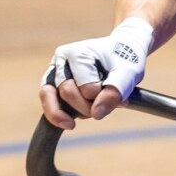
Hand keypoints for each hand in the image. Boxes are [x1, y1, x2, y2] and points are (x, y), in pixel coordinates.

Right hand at [39, 17, 153, 128]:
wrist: (121, 52)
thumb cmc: (124, 60)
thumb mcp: (128, 73)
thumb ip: (115, 92)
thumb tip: (96, 114)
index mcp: (79, 52)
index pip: (87, 88)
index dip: (102, 97)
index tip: (118, 92)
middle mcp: (62, 59)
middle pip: (67, 93)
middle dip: (86, 107)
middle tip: (105, 106)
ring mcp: (54, 69)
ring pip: (49, 97)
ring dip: (65, 113)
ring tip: (73, 124)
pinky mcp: (52, 82)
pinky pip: (47, 101)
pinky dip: (56, 114)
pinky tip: (69, 123)